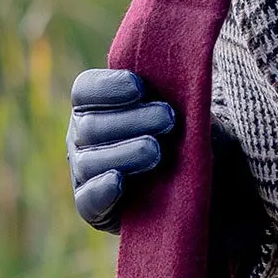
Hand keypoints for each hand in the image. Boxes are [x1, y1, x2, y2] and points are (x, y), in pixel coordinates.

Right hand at [67, 69, 175, 229]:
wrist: (197, 183)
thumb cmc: (186, 136)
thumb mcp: (182, 109)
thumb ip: (171, 91)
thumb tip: (180, 69)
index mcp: (94, 107)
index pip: (85, 91)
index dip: (108, 87)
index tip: (141, 87)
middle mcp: (81, 137)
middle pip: (91, 125)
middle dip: (131, 120)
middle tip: (168, 118)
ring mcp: (84, 173)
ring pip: (90, 161)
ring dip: (124, 152)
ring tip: (156, 150)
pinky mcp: (94, 208)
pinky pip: (88, 200)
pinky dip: (102, 189)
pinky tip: (119, 180)